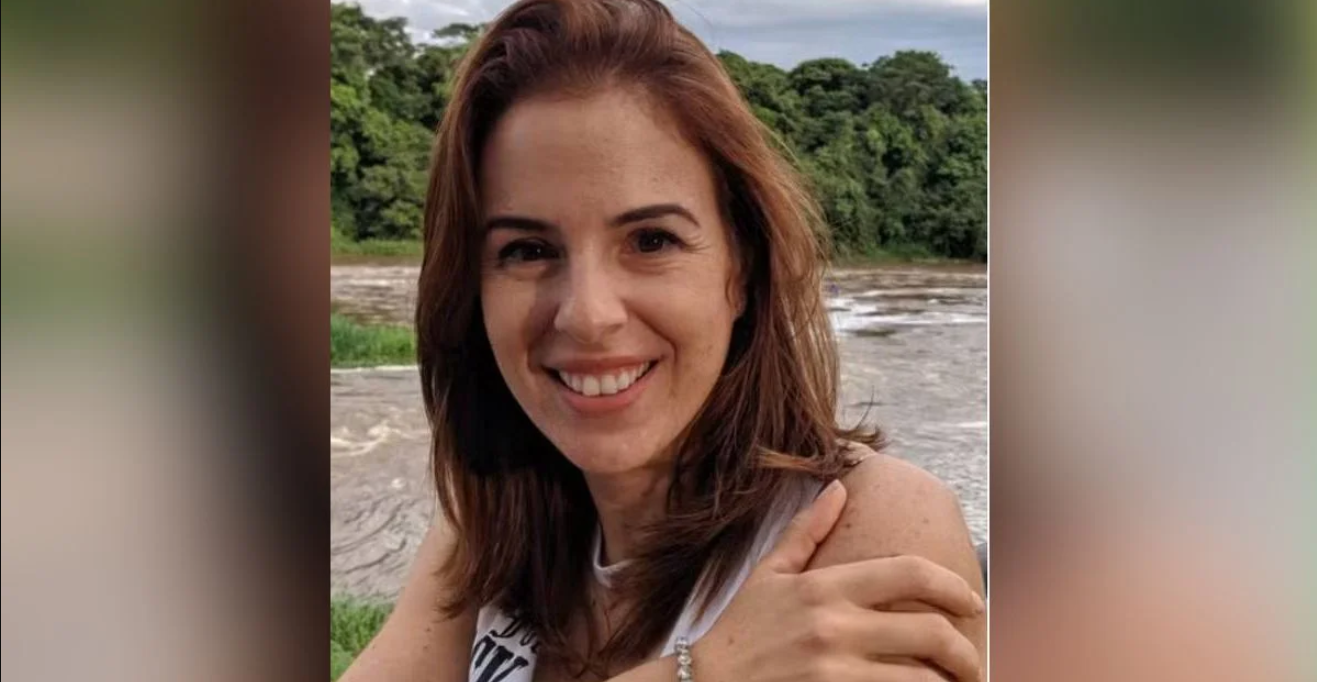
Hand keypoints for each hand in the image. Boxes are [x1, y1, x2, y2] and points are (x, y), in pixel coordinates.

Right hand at [693, 480, 984, 680]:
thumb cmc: (736, 633)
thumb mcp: (766, 576)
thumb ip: (806, 532)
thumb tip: (838, 487)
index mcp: (824, 587)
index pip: (908, 573)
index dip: (951, 586)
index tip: (971, 601)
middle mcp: (834, 626)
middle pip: (928, 631)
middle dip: (963, 650)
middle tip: (970, 660)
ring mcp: (835, 670)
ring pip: (920, 679)